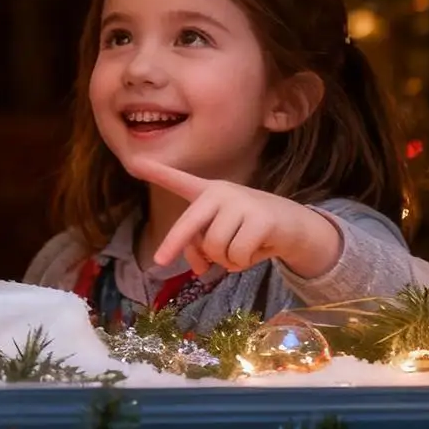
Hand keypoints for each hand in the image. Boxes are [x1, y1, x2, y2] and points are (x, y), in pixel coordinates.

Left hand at [127, 157, 341, 281]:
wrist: (294, 227)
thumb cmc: (251, 230)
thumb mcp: (223, 236)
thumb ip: (203, 248)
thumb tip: (198, 267)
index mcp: (208, 192)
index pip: (179, 180)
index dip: (157, 172)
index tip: (134, 162)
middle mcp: (221, 192)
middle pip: (189, 225)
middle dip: (174, 244)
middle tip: (159, 261)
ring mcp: (241, 203)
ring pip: (216, 248)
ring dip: (227, 260)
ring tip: (241, 249)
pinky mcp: (260, 219)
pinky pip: (238, 255)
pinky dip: (244, 262)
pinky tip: (257, 250)